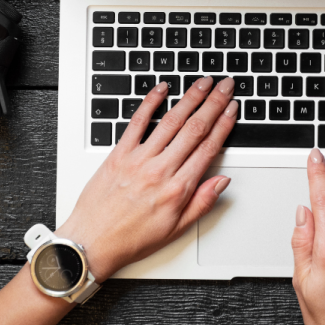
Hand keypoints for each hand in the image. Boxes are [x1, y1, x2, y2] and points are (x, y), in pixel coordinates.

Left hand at [58, 76, 237, 281]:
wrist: (92, 242)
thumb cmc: (131, 239)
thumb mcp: (176, 229)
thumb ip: (202, 203)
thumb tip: (223, 181)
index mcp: (177, 189)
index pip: (208, 148)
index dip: (224, 124)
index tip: (232, 109)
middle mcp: (160, 170)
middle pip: (194, 129)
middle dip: (214, 103)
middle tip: (225, 86)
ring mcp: (138, 159)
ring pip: (170, 121)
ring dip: (190, 98)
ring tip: (203, 82)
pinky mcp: (118, 154)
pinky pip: (137, 122)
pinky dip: (150, 103)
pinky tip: (162, 89)